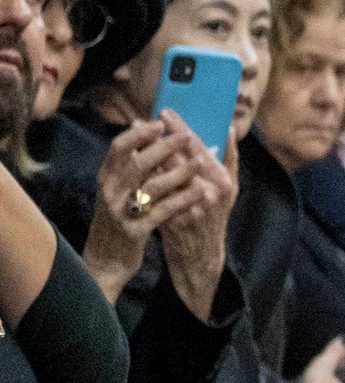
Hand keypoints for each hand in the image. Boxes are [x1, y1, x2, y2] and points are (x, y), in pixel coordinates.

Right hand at [83, 116, 205, 298]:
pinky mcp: (135, 231)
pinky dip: (183, 199)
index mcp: (106, 178)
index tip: (159, 122)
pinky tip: (200, 191)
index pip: (118, 148)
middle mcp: (111, 192)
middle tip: (187, 135)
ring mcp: (122, 212)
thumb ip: (127, 165)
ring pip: (153, 186)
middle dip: (164, 147)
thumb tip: (142, 131)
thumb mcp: (116, 190)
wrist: (105, 260)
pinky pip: (163, 211)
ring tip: (200, 162)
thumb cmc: (118, 218)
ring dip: (179, 172)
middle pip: (138, 163)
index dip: (139, 134)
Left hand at [152, 126, 237, 320]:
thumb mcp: (230, 190)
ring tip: (134, 138)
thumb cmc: (215, 216)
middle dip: (158, 137)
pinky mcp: (170, 219)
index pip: (198, 148)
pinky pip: (153, 193)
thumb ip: (230, 158)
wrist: (201, 254)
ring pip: (161, 175)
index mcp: (222, 181)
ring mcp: (187, 207)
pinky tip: (130, 164)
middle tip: (144, 120)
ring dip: (145, 154)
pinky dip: (141, 178)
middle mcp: (207, 193)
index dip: (180, 129)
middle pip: (177, 158)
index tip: (165, 113)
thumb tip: (228, 129)